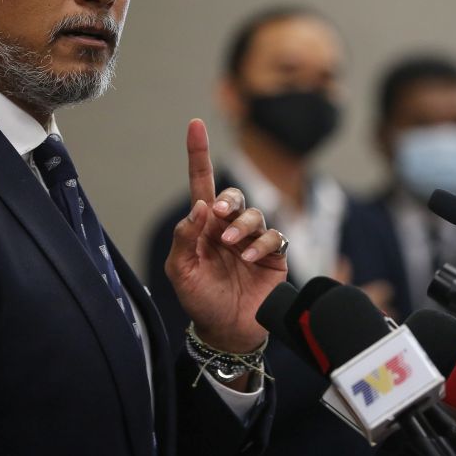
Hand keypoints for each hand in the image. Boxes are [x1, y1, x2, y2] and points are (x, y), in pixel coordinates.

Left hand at [165, 119, 287, 353]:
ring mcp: (252, 240)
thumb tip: (198, 206)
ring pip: (255, 213)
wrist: (228, 331)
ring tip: (233, 245)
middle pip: (232, 195)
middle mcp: (228, 228)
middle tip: (217, 216)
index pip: (201, 183)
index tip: (194, 124)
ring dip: (243, 225)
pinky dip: (262, 243)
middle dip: (227, 200)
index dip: (197, 153)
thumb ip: (185, 239)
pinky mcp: (274, 255)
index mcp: (203, 227)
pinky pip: (274, 236)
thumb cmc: (200, 300)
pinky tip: (250, 258)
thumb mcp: (181, 272)